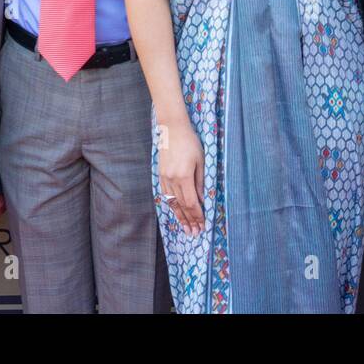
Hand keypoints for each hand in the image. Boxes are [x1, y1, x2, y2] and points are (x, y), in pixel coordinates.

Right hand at [158, 120, 204, 235]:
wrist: (172, 129)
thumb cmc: (191, 143)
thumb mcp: (201, 161)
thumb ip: (200, 183)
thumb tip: (202, 201)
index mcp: (184, 176)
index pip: (191, 203)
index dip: (197, 216)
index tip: (202, 225)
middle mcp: (172, 180)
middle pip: (181, 206)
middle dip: (189, 221)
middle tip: (195, 233)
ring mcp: (164, 178)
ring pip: (172, 203)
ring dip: (180, 217)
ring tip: (186, 229)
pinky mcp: (161, 175)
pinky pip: (166, 195)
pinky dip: (172, 206)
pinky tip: (176, 212)